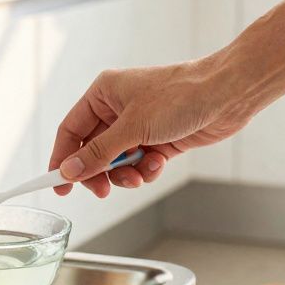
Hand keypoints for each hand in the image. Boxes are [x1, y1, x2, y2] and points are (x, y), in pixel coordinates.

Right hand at [48, 59, 251, 197]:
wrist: (226, 95)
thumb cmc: (180, 96)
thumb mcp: (133, 127)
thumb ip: (99, 153)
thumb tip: (70, 170)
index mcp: (103, 94)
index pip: (71, 130)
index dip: (62, 158)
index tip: (58, 185)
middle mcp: (118, 109)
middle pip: (93, 150)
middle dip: (98, 172)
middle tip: (101, 190)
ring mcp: (139, 126)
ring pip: (117, 162)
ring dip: (125, 174)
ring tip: (139, 175)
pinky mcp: (158, 140)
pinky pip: (139, 164)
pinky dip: (146, 169)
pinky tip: (158, 163)